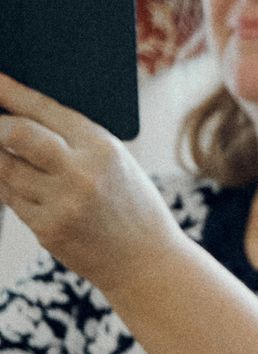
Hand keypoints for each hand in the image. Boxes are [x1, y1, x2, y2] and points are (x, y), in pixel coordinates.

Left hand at [0, 71, 182, 291]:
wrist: (147, 263)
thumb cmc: (130, 207)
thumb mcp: (116, 163)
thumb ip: (74, 141)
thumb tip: (16, 118)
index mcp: (103, 147)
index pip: (43, 108)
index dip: (8, 91)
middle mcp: (82, 172)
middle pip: (16, 134)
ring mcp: (62, 202)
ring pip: (4, 169)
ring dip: (0, 162)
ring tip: (13, 163)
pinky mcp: (47, 228)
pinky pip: (10, 199)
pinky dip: (10, 191)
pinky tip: (29, 194)